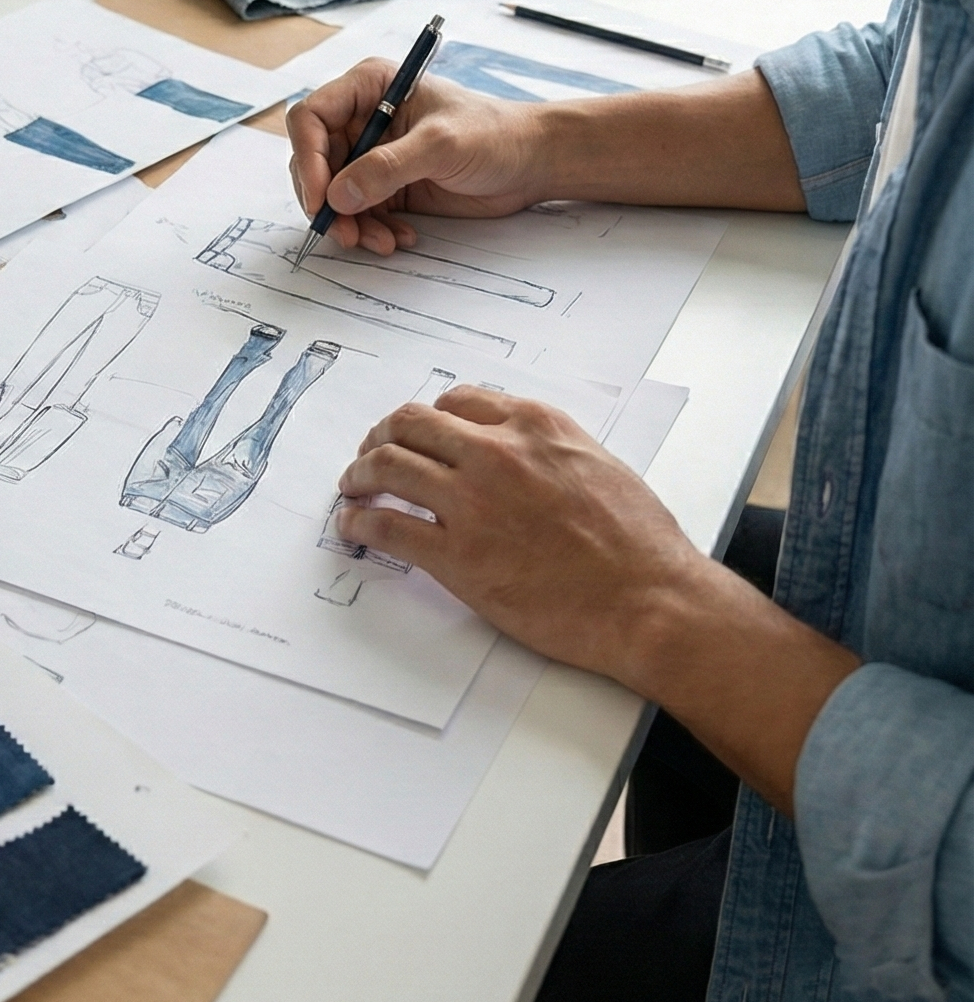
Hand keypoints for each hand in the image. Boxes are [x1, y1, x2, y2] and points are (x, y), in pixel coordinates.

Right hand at [286, 60, 548, 254]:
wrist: (529, 163)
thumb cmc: (493, 134)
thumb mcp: (440, 145)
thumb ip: (388, 167)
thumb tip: (338, 196)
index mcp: (370, 87)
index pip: (311, 118)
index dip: (307, 159)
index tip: (321, 198)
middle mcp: (363, 119)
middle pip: (315, 162)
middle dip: (326, 201)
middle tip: (344, 233)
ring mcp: (373, 154)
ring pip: (334, 194)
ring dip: (350, 223)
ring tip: (380, 242)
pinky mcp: (387, 186)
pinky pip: (359, 213)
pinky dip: (371, 231)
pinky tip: (399, 238)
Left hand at [334, 386, 705, 686]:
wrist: (649, 601)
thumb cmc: (638, 543)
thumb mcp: (598, 464)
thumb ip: (548, 450)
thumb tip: (519, 453)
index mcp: (533, 425)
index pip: (457, 400)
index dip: (429, 416)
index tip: (418, 432)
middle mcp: (496, 453)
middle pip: (410, 423)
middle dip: (381, 435)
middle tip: (369, 453)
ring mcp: (471, 503)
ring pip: (388, 466)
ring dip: (359, 474)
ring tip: (352, 486)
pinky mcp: (456, 557)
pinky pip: (387, 528)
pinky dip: (359, 523)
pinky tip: (353, 527)